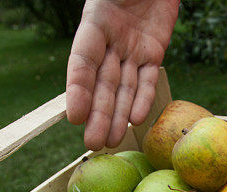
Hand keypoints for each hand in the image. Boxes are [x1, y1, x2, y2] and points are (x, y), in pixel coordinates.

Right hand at [66, 0, 179, 149]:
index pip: (81, 63)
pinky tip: (137, 118)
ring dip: (118, 115)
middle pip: (102, 84)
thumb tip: (95, 32)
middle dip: (98, 114)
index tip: (73, 116)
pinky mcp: (153, 51)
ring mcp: (132, 48)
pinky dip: (143, 98)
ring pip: (124, 87)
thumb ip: (101, 11)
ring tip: (112, 141)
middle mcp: (110, 41)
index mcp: (94, 24)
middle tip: (93, 144)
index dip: (77, 90)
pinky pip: (148, 79)